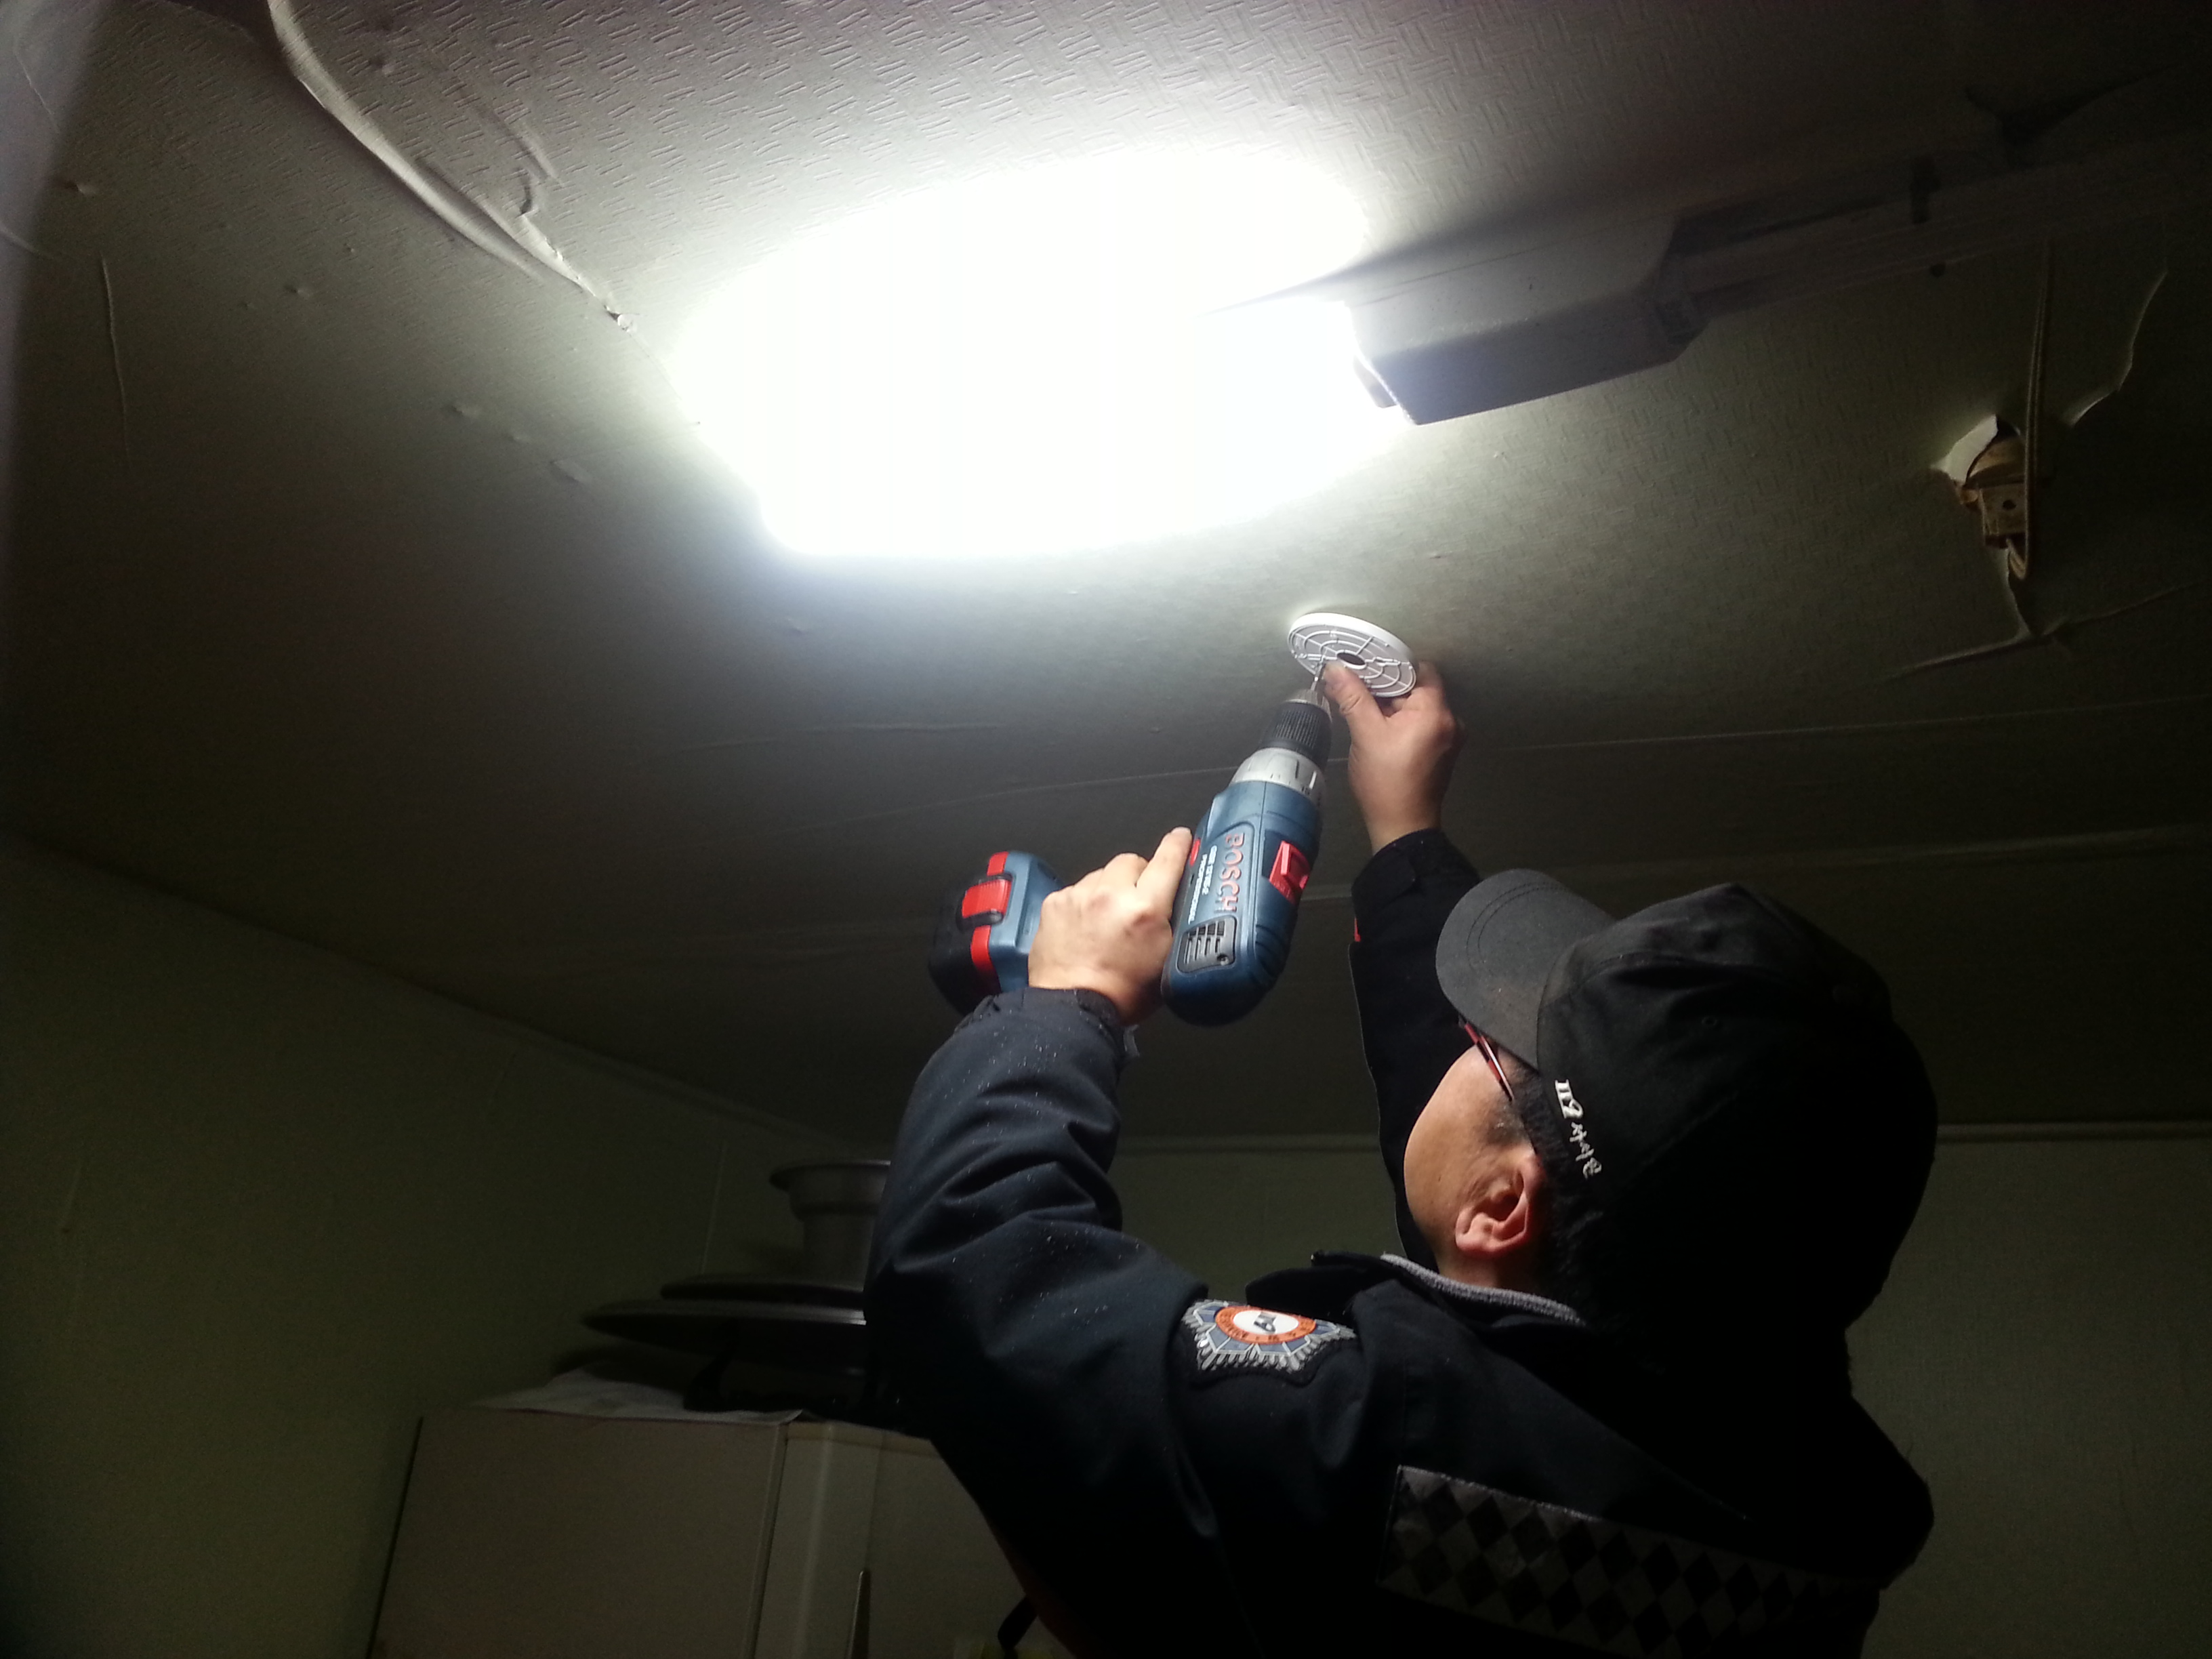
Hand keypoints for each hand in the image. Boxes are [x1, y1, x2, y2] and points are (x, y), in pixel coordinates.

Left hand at [1027, 828, 1193, 1023]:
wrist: (1073, 1008)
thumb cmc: (1123, 993)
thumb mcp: (1167, 959)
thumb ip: (1172, 922)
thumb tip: (1175, 899)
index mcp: (1145, 908)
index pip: (1167, 860)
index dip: (1177, 845)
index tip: (1181, 837)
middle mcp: (1111, 894)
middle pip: (1131, 861)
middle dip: (1137, 875)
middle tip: (1137, 900)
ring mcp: (1079, 895)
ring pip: (1101, 874)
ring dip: (1108, 888)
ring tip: (1107, 918)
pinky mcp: (1055, 902)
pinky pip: (1077, 889)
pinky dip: (1084, 901)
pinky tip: (1085, 926)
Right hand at [1323, 660, 1461, 851]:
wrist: (1402, 827)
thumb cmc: (1387, 784)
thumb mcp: (1365, 735)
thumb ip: (1352, 697)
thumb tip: (1336, 669)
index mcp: (1437, 713)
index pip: (1419, 669)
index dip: (1391, 665)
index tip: (1364, 666)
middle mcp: (1449, 721)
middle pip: (1416, 688)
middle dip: (1386, 688)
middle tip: (1356, 689)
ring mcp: (1447, 738)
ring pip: (1415, 707)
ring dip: (1390, 706)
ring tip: (1363, 712)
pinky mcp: (1440, 751)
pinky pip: (1419, 724)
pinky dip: (1400, 722)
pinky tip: (1377, 730)